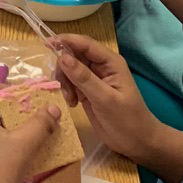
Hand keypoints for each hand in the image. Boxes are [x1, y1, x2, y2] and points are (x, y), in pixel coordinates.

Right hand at [51, 34, 182, 176]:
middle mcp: (101, 67)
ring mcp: (93, 79)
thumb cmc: (127, 119)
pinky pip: (70, 82)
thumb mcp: (105, 99)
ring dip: (64, 81)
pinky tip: (72, 103)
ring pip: (69, 69)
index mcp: (111, 63)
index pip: (85, 44)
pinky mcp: (87, 91)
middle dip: (63, 67)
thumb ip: (84, 78)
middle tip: (60, 85)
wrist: (136, 142)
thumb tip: (62, 57)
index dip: (66, 41)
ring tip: (70, 99)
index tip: (46, 43)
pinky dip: (66, 91)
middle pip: (74, 55)